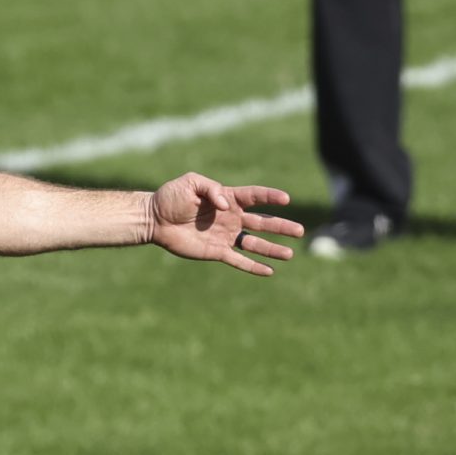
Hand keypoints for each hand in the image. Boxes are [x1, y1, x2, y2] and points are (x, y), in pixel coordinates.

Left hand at [146, 173, 302, 275]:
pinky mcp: (216, 252)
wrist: (154, 219)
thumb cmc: (171, 197)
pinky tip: (269, 271)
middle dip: (282, 227)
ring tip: (290, 254)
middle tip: (300, 231)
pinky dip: (253, 267)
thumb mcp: (190, 183)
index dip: (271, 197)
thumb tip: (227, 206)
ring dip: (272, 249)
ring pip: (255, 243)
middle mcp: (231, 217)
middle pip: (263, 223)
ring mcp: (225, 235)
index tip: (286, 199)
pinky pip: (239, 260)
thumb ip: (211, 190)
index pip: (255, 196)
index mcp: (228, 198)